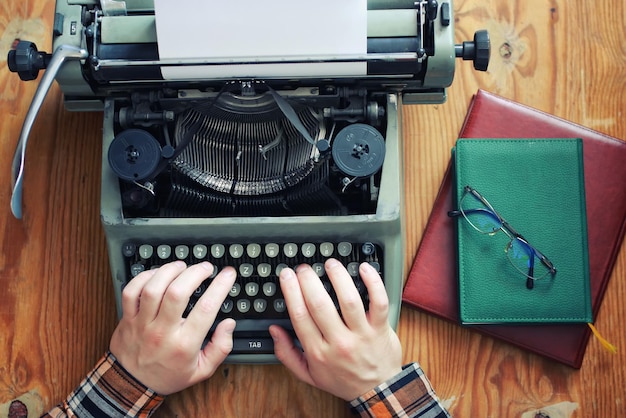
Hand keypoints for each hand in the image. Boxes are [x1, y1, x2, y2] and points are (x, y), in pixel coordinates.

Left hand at [109, 261, 236, 394]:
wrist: (132, 386)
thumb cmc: (168, 375)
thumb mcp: (202, 370)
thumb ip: (220, 348)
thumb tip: (229, 324)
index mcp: (184, 344)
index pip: (206, 308)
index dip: (220, 286)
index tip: (228, 274)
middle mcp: (163, 332)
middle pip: (178, 292)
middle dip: (195, 273)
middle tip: (205, 268)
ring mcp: (142, 324)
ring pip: (154, 288)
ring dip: (170, 271)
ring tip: (182, 266)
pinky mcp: (127, 318)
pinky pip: (132, 291)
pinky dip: (144, 277)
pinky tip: (158, 274)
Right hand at [270, 258, 401, 400]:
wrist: (376, 391)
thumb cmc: (342, 380)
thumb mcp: (308, 374)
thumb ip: (286, 353)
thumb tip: (274, 330)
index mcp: (318, 351)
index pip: (300, 315)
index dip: (291, 291)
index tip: (287, 276)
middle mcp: (338, 342)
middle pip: (320, 304)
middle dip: (308, 280)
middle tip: (304, 268)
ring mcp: (360, 334)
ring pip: (348, 300)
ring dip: (338, 277)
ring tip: (330, 264)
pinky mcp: (380, 328)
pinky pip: (378, 302)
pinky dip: (372, 283)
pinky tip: (364, 269)